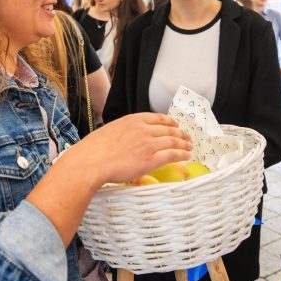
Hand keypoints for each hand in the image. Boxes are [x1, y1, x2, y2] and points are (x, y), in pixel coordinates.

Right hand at [71, 113, 191, 185]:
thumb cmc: (94, 150)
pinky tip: (187, 156)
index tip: (175, 125)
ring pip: (173, 142)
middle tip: (187, 137)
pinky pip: (172, 155)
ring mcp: (148, 144)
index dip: (170, 122)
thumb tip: (127, 138)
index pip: (157, 118)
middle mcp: (143, 130)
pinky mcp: (150, 160)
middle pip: (168, 130)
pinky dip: (182, 154)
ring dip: (184, 144)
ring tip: (189, 146)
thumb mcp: (110, 131)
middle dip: (180, 133)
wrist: (90, 162)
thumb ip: (123, 131)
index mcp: (133, 120)